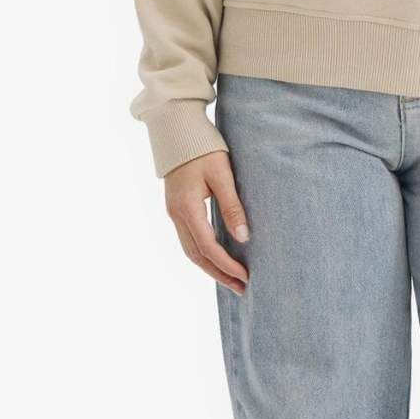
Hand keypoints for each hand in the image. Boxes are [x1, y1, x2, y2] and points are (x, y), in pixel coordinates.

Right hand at [164, 149, 250, 294]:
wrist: (177, 130)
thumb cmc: (203, 149)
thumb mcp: (222, 175)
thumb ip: (232, 206)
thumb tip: (243, 238)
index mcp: (187, 208)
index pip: (208, 247)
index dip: (227, 265)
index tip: (246, 276)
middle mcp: (176, 215)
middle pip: (196, 256)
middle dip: (219, 274)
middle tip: (241, 288)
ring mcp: (173, 213)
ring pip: (190, 250)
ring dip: (210, 267)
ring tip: (231, 279)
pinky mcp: (176, 208)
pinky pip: (188, 240)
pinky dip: (203, 254)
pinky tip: (217, 258)